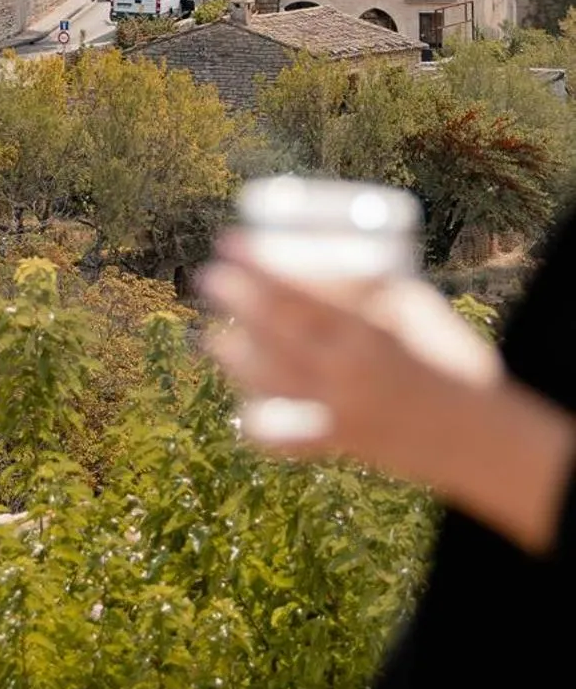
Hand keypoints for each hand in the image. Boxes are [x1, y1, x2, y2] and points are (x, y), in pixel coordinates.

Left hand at [199, 234, 575, 554]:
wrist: (481, 436)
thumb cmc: (453, 359)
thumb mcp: (418, 312)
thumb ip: (371, 292)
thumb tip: (327, 257)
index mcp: (369, 333)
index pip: (301, 293)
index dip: (259, 266)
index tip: (229, 243)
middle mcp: (346, 373)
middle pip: (275, 331)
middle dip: (237, 300)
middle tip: (207, 275)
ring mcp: (338, 412)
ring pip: (269, 381)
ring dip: (235, 357)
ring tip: (210, 336)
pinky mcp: (338, 445)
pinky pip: (286, 438)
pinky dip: (260, 425)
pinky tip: (240, 410)